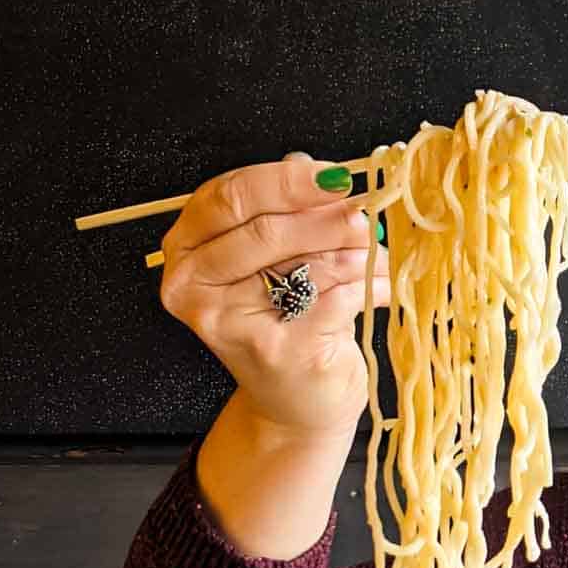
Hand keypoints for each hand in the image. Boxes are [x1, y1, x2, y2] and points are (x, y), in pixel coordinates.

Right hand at [158, 152, 386, 439]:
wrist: (294, 401)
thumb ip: (281, 209)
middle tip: (366, 211)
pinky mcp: (277, 350)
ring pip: (306, 263)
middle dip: (326, 216)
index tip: (335, 175)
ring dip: (355, 252)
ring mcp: (232, 323)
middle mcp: (194, 287)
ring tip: (376, 252)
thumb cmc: (284, 321)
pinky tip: (381, 286)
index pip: (230, 196)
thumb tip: (312, 167)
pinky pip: (334, 297)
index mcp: (186, 250)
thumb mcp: (272, 258)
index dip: (288, 180)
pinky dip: (369, 286)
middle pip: (266, 229)